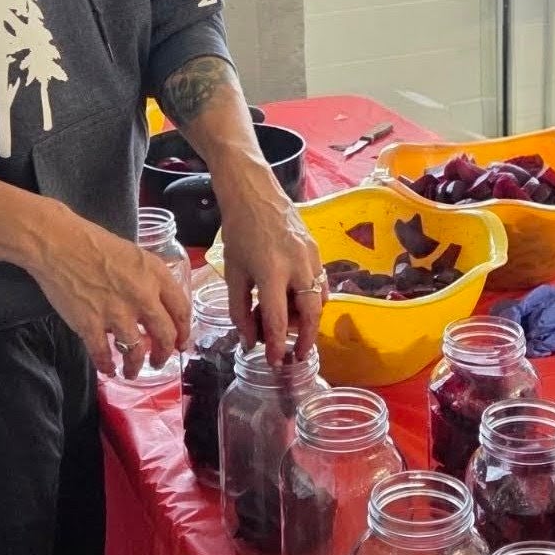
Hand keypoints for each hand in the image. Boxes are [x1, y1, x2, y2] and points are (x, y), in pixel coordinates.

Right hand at [29, 204, 190, 378]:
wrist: (58, 243)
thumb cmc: (93, 243)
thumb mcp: (134, 254)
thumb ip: (149, 278)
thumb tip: (156, 300)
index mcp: (155, 274)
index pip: (181, 310)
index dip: (184, 332)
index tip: (181, 343)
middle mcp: (142, 296)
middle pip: (165, 336)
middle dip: (164, 354)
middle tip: (159, 361)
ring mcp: (116, 313)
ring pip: (136, 351)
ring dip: (135, 366)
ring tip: (131, 372)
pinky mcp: (90, 325)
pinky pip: (103, 354)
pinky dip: (106, 365)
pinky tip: (107, 369)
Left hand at [215, 168, 324, 365]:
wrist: (255, 193)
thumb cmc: (239, 232)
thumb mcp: (233, 273)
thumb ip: (240, 310)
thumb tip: (250, 340)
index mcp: (271, 270)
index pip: (277, 318)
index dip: (276, 344)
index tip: (274, 361)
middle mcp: (297, 265)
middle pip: (310, 313)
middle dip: (305, 339)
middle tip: (297, 356)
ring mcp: (311, 256)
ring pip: (319, 299)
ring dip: (307, 318)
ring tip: (289, 324)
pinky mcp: (318, 250)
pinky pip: (321, 283)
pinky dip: (312, 299)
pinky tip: (296, 301)